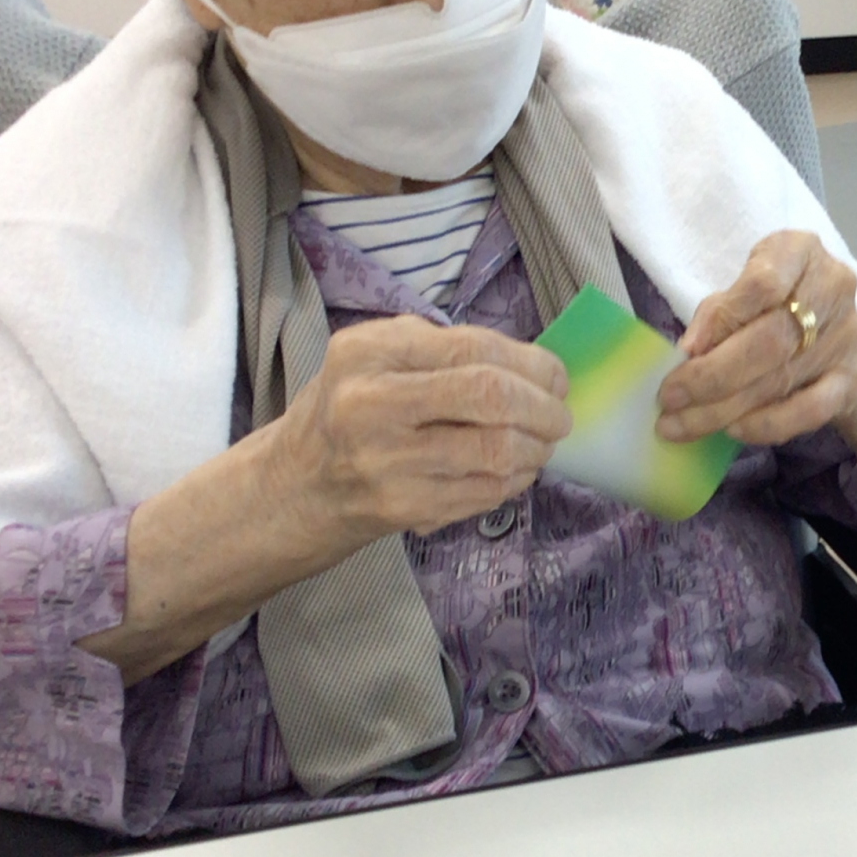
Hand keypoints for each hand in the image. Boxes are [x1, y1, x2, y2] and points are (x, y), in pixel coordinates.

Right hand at [268, 314, 572, 544]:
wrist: (297, 486)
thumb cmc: (347, 410)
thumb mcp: (372, 356)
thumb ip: (442, 348)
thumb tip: (531, 363)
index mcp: (367, 354)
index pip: (474, 349)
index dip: (532, 364)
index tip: (556, 376)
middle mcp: (371, 405)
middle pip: (490, 398)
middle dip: (544, 407)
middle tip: (559, 416)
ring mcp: (388, 463)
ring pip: (496, 451)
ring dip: (537, 448)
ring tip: (542, 444)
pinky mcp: (405, 509)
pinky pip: (485, 492)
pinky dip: (515, 479)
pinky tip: (515, 470)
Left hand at [657, 233, 856, 545]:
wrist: (841, 341)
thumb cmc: (779, 306)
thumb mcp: (747, 291)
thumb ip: (719, 313)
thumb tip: (689, 353)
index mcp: (799, 252)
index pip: (762, 285)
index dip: (720, 320)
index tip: (683, 351)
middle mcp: (830, 289)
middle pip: (768, 339)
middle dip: (711, 376)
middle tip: (669, 399)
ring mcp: (844, 338)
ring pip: (779, 379)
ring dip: (722, 409)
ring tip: (678, 426)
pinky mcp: (848, 382)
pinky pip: (808, 411)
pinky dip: (766, 424)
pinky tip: (732, 431)